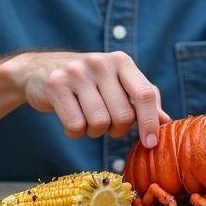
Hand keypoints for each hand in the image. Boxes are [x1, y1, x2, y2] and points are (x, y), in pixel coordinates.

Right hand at [2, 51, 170, 146]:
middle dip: (116, 129)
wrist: (39, 70)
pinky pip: (75, 126)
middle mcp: (101, 63)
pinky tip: (70, 119)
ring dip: (94, 131)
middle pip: (123, 115)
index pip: (145, 94)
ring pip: (99, 123)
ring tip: (86, 118)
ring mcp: (77, 72)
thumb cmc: (88, 83)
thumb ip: (141, 100)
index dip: (150, 122)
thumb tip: (166, 122)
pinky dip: (75, 132)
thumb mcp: (116, 84)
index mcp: (122, 61)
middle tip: (106, 123)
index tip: (150, 144)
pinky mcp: (56, 85)